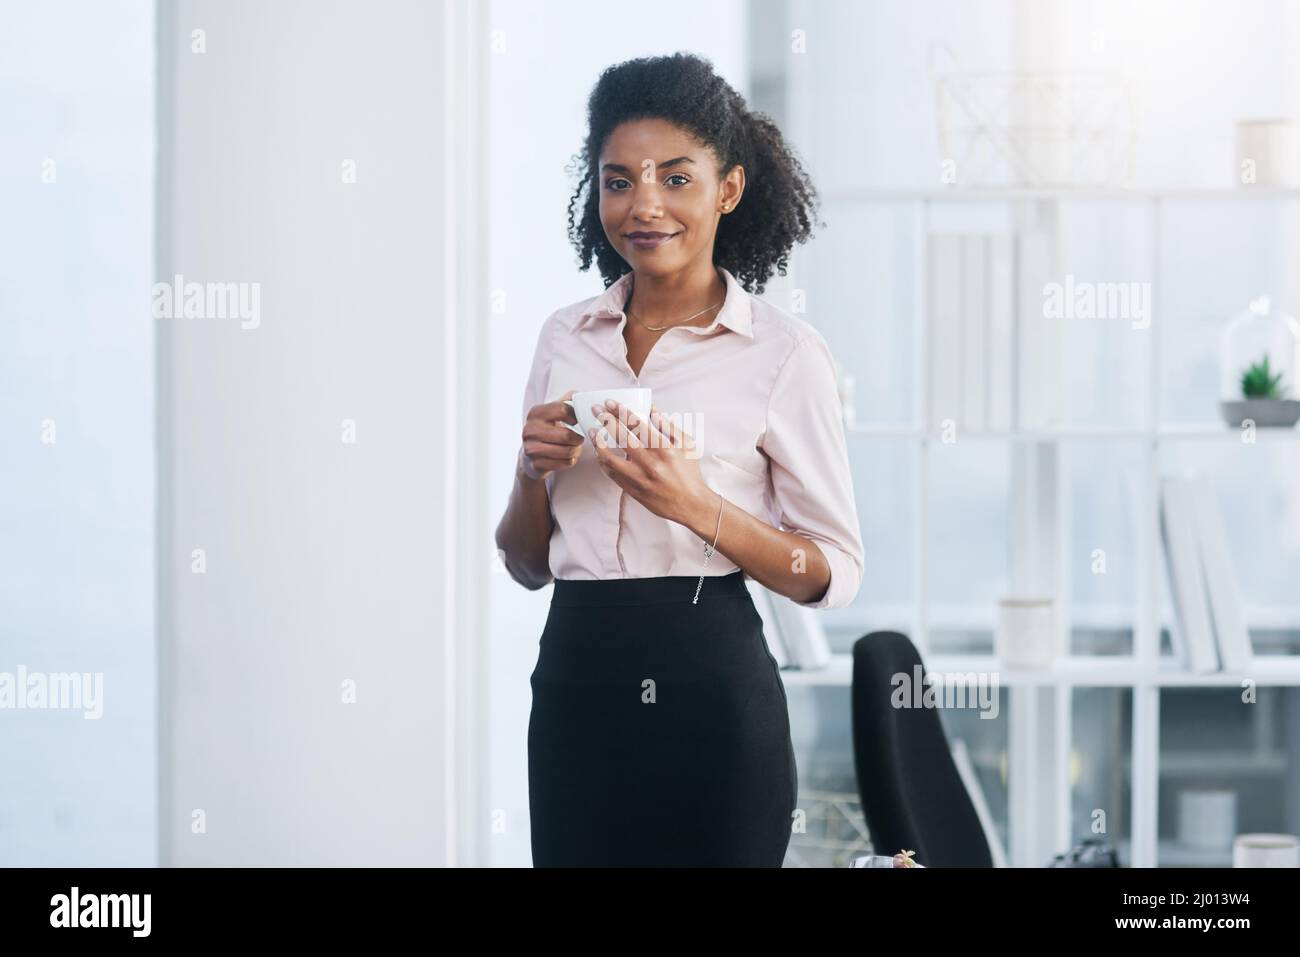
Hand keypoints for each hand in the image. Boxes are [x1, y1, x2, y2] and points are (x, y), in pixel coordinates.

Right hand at [519, 389, 584, 481]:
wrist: (530, 454)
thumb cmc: (548, 429)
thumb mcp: (553, 411)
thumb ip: (567, 400)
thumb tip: (580, 395)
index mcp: (536, 413)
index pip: (563, 409)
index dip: (575, 415)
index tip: (577, 421)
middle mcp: (530, 430)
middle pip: (567, 435)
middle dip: (578, 438)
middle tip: (580, 438)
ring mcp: (531, 448)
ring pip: (567, 451)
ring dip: (576, 450)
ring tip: (574, 447)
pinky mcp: (536, 464)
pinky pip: (564, 463)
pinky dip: (570, 460)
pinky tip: (567, 456)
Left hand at [589, 398, 717, 528]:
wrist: (690, 504)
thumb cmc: (689, 472)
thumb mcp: (686, 444)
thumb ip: (669, 426)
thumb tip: (652, 409)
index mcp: (664, 449)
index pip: (637, 425)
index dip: (621, 411)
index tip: (610, 403)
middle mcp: (650, 463)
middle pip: (622, 437)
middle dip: (606, 420)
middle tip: (596, 410)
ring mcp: (640, 478)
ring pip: (611, 458)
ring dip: (599, 443)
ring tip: (593, 431)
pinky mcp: (633, 491)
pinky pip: (612, 475)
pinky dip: (604, 463)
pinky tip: (600, 453)